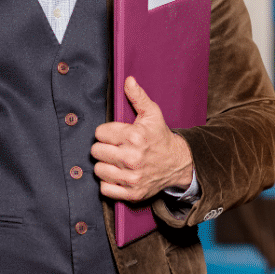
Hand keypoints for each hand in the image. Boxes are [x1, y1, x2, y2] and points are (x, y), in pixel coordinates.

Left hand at [91, 76, 193, 202]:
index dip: (106, 132)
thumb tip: (128, 80)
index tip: (115, 135)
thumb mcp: (152, 114)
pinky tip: (117, 174)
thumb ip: (138, 97)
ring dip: (104, 165)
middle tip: (114, 147)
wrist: (178, 163)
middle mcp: (132, 158)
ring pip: (98, 170)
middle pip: (95, 151)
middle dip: (103, 148)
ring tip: (115, 161)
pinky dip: (108, 183)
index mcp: (134, 136)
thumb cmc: (160, 137)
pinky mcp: (132, 193)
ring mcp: (132, 177)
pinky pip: (105, 189)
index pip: (100, 133)